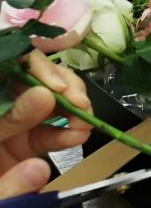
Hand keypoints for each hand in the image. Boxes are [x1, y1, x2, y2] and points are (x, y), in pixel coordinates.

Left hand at [1, 51, 91, 176]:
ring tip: (84, 122)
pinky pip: (52, 133)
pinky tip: (78, 137)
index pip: (14, 63)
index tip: (57, 86)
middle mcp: (3, 104)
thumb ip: (10, 120)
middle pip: (38, 79)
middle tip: (78, 103)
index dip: (39, 67)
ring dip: (73, 110)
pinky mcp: (27, 144)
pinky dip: (69, 133)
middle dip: (64, 87)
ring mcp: (15, 123)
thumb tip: (45, 96)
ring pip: (52, 104)